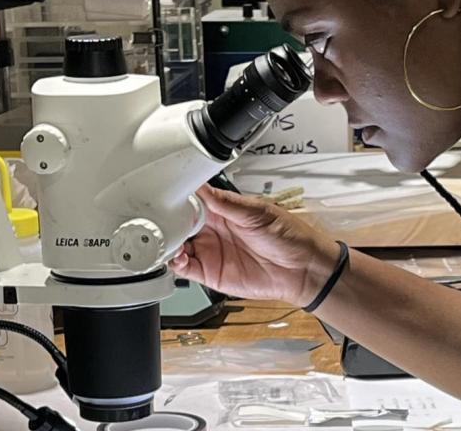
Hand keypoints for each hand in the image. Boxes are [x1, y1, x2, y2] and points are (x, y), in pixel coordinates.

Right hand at [170, 185, 340, 306]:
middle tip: (158, 220)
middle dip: (166, 221)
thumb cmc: (289, 236)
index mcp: (223, 209)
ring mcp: (210, 251)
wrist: (303, 268)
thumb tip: (202, 188)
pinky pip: (185, 268)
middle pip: (179, 223)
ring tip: (164, 239)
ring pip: (177, 246)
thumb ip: (226, 203)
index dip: (177, 199)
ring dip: (167, 243)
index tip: (164, 196)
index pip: (192, 201)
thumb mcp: (258, 212)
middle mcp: (213, 229)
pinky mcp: (211, 273)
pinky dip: (175, 264)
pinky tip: (176, 257)